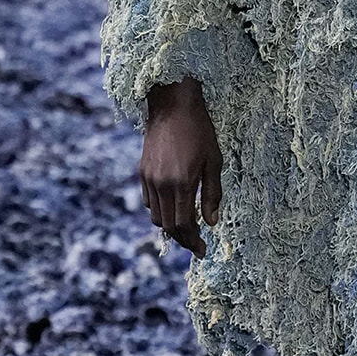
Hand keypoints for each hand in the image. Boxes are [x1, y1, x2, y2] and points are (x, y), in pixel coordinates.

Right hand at [139, 77, 221, 258]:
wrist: (172, 105)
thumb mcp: (214, 161)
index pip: (184, 224)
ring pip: (156, 216)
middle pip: (168, 226)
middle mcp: (162, 184)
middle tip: (196, 245)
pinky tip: (173, 208)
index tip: (202, 250)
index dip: (193, 241)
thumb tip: (212, 222)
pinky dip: (160, 211)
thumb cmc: (199, 130)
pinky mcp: (142, 172)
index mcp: (182, 183)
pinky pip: (149, 202)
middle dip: (183, 239)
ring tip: (187, 229)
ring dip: (171, 227)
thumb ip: (212, 193)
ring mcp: (149, 179)